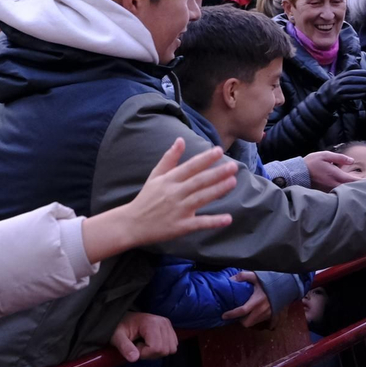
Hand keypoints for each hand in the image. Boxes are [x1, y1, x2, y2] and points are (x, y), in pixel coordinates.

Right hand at [81, 139, 237, 261]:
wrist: (131, 224)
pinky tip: (228, 219)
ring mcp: (178, 210)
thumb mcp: (155, 176)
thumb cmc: (146, 198)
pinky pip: (199, 223)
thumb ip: (169, 158)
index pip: (190, 166)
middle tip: (233, 166)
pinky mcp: (181, 226)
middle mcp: (174, 193)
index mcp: (169, 180)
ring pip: (200, 198)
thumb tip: (181, 140)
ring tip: (233, 182)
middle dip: (216, 173)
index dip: (205, 158)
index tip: (219, 150)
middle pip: (198, 181)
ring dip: (217, 190)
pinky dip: (213, 221)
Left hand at [112, 312, 177, 361]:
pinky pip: (173, 346)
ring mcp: (168, 325)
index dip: (144, 353)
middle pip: (165, 350)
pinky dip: (163, 349)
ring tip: (145, 345)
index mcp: (151, 323)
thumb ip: (124, 347)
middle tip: (139, 346)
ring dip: (157, 352)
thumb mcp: (117, 337)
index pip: (156, 348)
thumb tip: (134, 358)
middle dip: (151, 354)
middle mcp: (163, 322)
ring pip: (171, 349)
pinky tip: (152, 344)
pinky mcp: (170, 329)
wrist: (125, 318)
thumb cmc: (120, 327)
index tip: (134, 347)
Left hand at [224, 272, 272, 327]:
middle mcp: (261, 310)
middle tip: (237, 314)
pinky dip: (254, 318)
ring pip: (252, 323)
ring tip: (245, 313)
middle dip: (240, 320)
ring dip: (247, 320)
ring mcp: (266, 314)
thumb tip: (231, 279)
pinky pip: (259, 321)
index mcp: (256, 301)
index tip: (224, 315)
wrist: (285, 286)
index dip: (232, 314)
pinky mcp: (270, 315)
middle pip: (246, 323)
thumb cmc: (270, 281)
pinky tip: (253, 312)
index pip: (242, 311)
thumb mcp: (256, 276)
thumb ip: (243, 276)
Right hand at [303, 151, 363, 190]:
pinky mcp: (326, 193)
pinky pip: (338, 193)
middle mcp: (334, 185)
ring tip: (361, 188)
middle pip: (352, 188)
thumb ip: (340, 158)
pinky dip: (344, 192)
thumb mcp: (325, 155)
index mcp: (336, 175)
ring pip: (345, 191)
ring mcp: (330, 190)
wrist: (297, 173)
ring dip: (352, 190)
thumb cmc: (311, 163)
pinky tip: (348, 190)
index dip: (364, 181)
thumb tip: (352, 161)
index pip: (354, 180)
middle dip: (360, 186)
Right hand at [315, 71, 365, 109]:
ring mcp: (337, 90)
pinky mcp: (338, 98)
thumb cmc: (333, 90)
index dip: (361, 72)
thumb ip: (347, 77)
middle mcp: (337, 82)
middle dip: (364, 79)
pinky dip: (357, 95)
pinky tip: (365, 94)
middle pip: (352, 79)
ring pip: (352, 88)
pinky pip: (349, 96)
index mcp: (339, 77)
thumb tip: (360, 73)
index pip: (351, 73)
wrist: (322, 100)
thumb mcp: (338, 80)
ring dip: (363, 87)